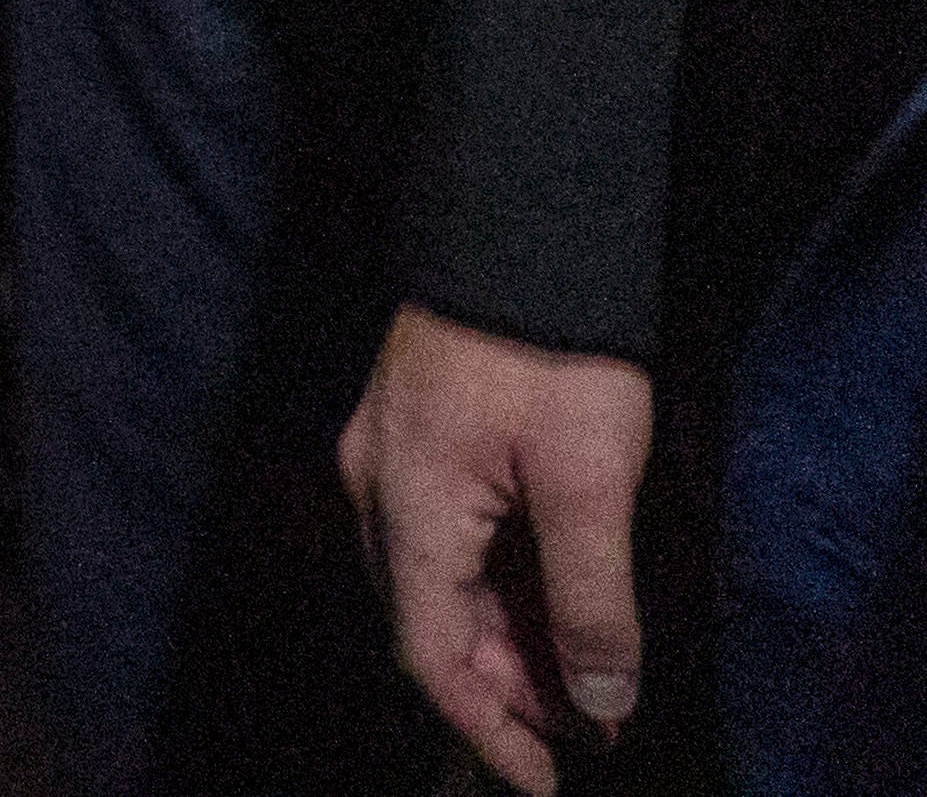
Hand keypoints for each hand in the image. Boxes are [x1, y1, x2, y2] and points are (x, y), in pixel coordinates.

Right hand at [344, 303, 652, 791]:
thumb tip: (596, 701)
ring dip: (496, 636)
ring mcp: (383, 456)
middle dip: (500, 686)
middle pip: (424, 620)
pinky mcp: (408, 432)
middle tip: (582, 724)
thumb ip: (589, 600)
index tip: (543, 778)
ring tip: (574, 669)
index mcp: (407, 507)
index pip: (429, 652)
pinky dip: (486, 584)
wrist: (520, 228)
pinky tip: (540, 592)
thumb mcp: (589, 482)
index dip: (487, 727)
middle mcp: (374, 489)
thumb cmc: (551, 352)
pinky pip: (436, 536)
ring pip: (430, 580)